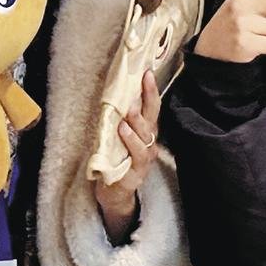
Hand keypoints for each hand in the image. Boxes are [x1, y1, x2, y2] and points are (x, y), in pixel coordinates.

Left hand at [95, 69, 159, 243]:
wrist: (112, 194)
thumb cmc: (114, 162)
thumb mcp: (116, 138)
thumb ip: (118, 119)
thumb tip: (113, 94)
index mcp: (145, 133)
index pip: (151, 107)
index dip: (151, 90)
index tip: (147, 71)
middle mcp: (149, 143)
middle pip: (153, 117)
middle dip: (150, 97)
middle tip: (144, 79)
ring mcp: (144, 159)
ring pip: (145, 135)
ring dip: (138, 120)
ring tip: (130, 107)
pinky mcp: (136, 173)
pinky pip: (136, 154)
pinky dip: (130, 141)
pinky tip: (123, 129)